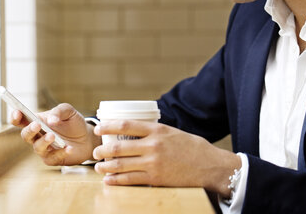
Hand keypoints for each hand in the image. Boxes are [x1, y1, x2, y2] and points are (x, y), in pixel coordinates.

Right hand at [10, 103, 100, 165]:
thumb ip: (59, 111)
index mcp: (37, 121)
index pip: (21, 120)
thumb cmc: (73, 123)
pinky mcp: (53, 159)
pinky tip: (69, 148)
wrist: (87, 137)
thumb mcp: (69, 111)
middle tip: (37, 125)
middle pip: (25, 135)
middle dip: (29, 130)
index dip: (15, 117)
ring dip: (43, 141)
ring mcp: (44, 149)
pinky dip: (61, 152)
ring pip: (37, 147)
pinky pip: (53, 158)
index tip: (17, 113)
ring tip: (52, 135)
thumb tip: (51, 120)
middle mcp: (37, 136)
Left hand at [92, 120, 240, 196]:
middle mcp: (153, 145)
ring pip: (121, 164)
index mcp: (157, 130)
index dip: (108, 126)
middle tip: (95, 153)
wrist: (211, 166)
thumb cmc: (193, 148)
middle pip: (119, 146)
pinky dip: (116, 180)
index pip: (126, 125)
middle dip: (102, 150)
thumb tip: (134, 132)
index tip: (98, 127)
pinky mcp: (156, 178)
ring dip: (106, 166)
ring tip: (98, 167)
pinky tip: (109, 180)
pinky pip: (130, 180)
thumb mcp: (173, 132)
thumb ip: (154, 132)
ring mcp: (153, 163)